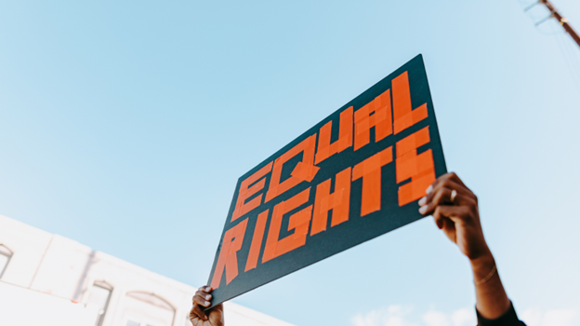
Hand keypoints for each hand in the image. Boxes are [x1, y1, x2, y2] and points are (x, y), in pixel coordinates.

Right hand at [189, 286, 223, 325]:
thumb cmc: (217, 319)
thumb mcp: (219, 306)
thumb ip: (215, 297)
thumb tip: (212, 289)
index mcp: (207, 298)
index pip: (203, 289)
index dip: (205, 288)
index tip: (210, 289)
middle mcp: (201, 302)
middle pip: (198, 292)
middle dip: (204, 293)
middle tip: (210, 298)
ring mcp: (196, 307)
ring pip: (194, 298)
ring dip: (202, 300)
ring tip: (208, 305)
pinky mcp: (192, 314)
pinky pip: (194, 307)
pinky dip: (200, 311)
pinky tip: (205, 316)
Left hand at [418, 173, 511, 318]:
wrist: (474, 251)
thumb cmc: (459, 232)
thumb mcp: (446, 215)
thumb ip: (439, 204)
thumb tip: (423, 197)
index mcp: (467, 194)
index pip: (451, 176)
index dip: (436, 181)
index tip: (426, 193)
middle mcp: (470, 196)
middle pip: (446, 182)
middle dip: (430, 193)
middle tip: (421, 204)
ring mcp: (470, 204)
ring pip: (443, 192)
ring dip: (430, 203)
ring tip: (424, 212)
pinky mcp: (466, 215)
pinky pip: (442, 209)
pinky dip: (436, 216)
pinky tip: (439, 226)